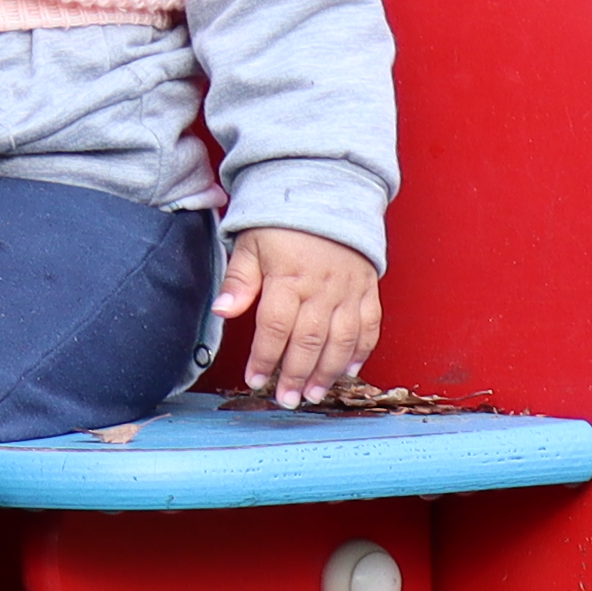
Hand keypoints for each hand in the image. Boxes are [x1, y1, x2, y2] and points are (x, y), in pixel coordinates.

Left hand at [216, 227, 381, 406]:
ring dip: (328, 371)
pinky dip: (362, 350)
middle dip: (296, 374)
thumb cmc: (284, 222)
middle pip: (309, 340)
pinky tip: (350, 370)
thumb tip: (221, 310)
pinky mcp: (367, 288)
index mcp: (288, 276)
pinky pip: (370, 324)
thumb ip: (239, 280)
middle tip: (287, 399)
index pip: (274, 327)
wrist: (326, 191)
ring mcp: (348, 289)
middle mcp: (321, 287)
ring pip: (341, 339)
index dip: (264, 357)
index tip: (255, 380)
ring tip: (315, 394)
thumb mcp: (251, 244)